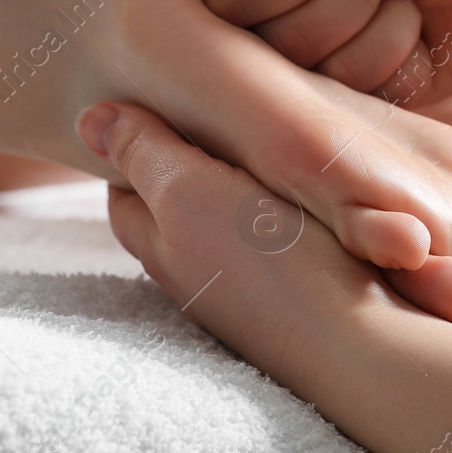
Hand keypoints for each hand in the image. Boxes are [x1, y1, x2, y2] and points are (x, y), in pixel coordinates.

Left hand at [93, 101, 435, 396]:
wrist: (361, 347)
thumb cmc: (271, 259)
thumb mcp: (191, 189)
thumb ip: (146, 152)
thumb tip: (90, 118)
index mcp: (160, 245)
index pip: (125, 189)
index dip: (134, 144)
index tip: (157, 105)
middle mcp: (196, 277)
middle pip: (172, 212)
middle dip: (180, 169)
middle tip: (211, 121)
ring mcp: (249, 296)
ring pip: (226, 233)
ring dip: (236, 197)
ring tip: (264, 156)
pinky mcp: (300, 301)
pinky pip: (275, 252)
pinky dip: (280, 224)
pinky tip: (311, 208)